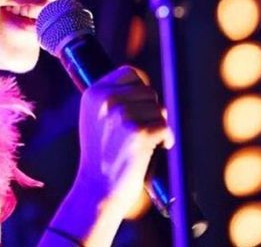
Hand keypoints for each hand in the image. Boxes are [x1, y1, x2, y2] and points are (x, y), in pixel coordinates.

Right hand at [74, 65, 173, 216]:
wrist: (97, 188)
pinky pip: (166, 126)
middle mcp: (107, 100)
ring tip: (146, 140)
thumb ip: (110, 97)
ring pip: (159, 108)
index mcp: (94, 93)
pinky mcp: (139, 133)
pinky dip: (167, 138)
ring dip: (159, 124)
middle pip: (148, 91)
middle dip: (151, 109)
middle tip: (143, 128)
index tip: (142, 104)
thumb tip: (142, 83)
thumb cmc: (100, 153)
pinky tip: (158, 148)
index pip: (129, 72)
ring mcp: (122, 116)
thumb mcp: (94, 117)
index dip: (141, 87)